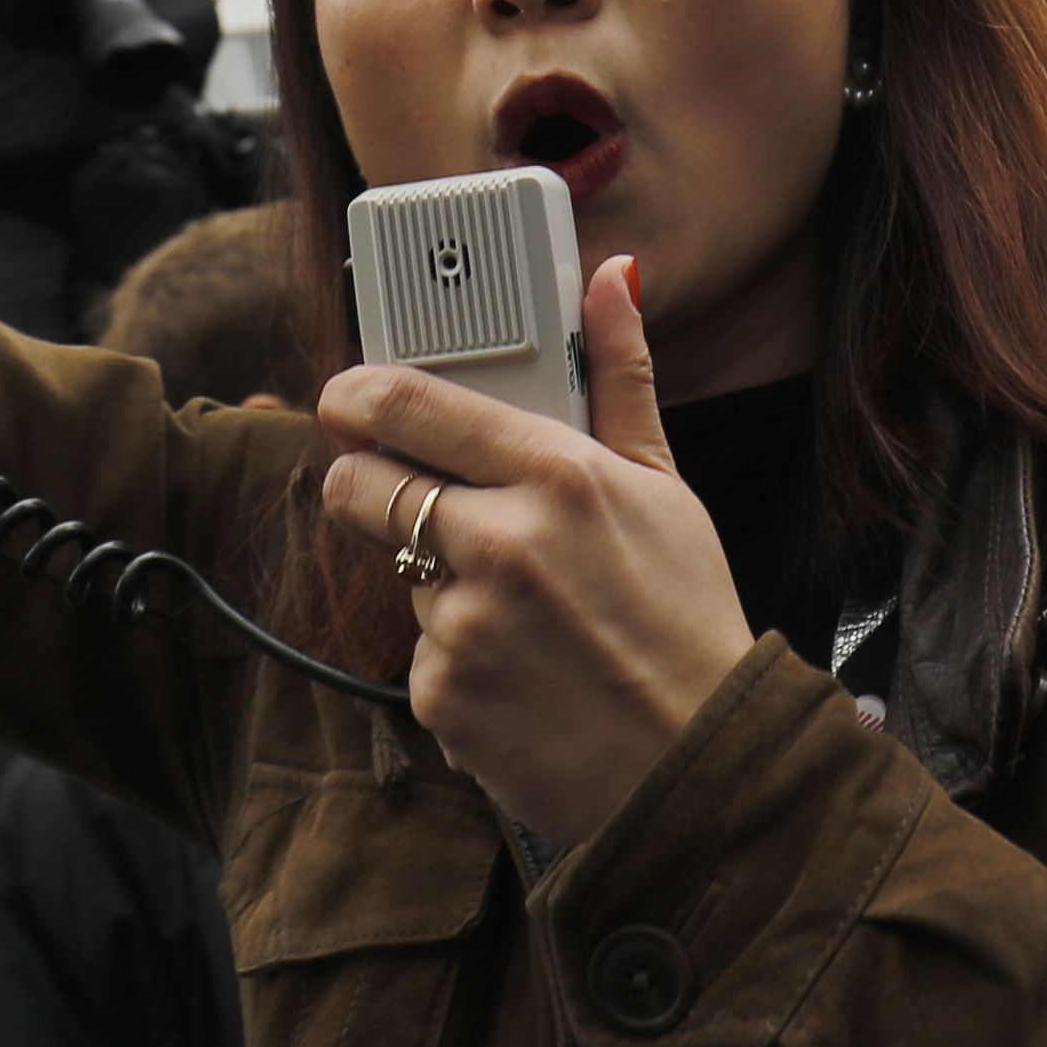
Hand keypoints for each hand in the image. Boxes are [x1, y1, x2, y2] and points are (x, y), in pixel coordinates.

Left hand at [313, 260, 753, 847]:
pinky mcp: (443, 697)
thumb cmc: (687, 620)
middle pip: (362, 488)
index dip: (357, 396)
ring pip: (403, 580)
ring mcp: (466, 624)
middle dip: (369, 490)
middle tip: (416, 507)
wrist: (700, 766)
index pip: (410, 404)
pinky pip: (421, 660)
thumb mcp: (666, 488)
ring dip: (443, 591)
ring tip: (527, 620)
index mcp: (559, 475)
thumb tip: (610, 280)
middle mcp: (504, 543)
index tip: (346, 400)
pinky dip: (458, 666)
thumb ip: (621, 378)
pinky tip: (522, 675)